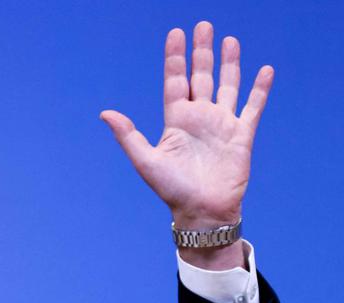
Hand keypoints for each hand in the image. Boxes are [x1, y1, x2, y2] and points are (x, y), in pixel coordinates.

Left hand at [100, 21, 273, 265]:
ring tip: (229, 40)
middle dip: (202, 52)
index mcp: (176, 121)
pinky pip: (252, 107)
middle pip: (202, 77)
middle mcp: (199, 118)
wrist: (202, 211)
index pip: (176, 81)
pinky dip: (259, 89)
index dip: (175, 58)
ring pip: (228, 85)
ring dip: (229, 63)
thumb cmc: (171, 190)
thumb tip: (104, 113)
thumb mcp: (145, 160)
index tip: (176, 34)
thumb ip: (128, 135)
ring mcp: (221, 125)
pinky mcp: (241, 135)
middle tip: (203, 25)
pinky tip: (264, 70)